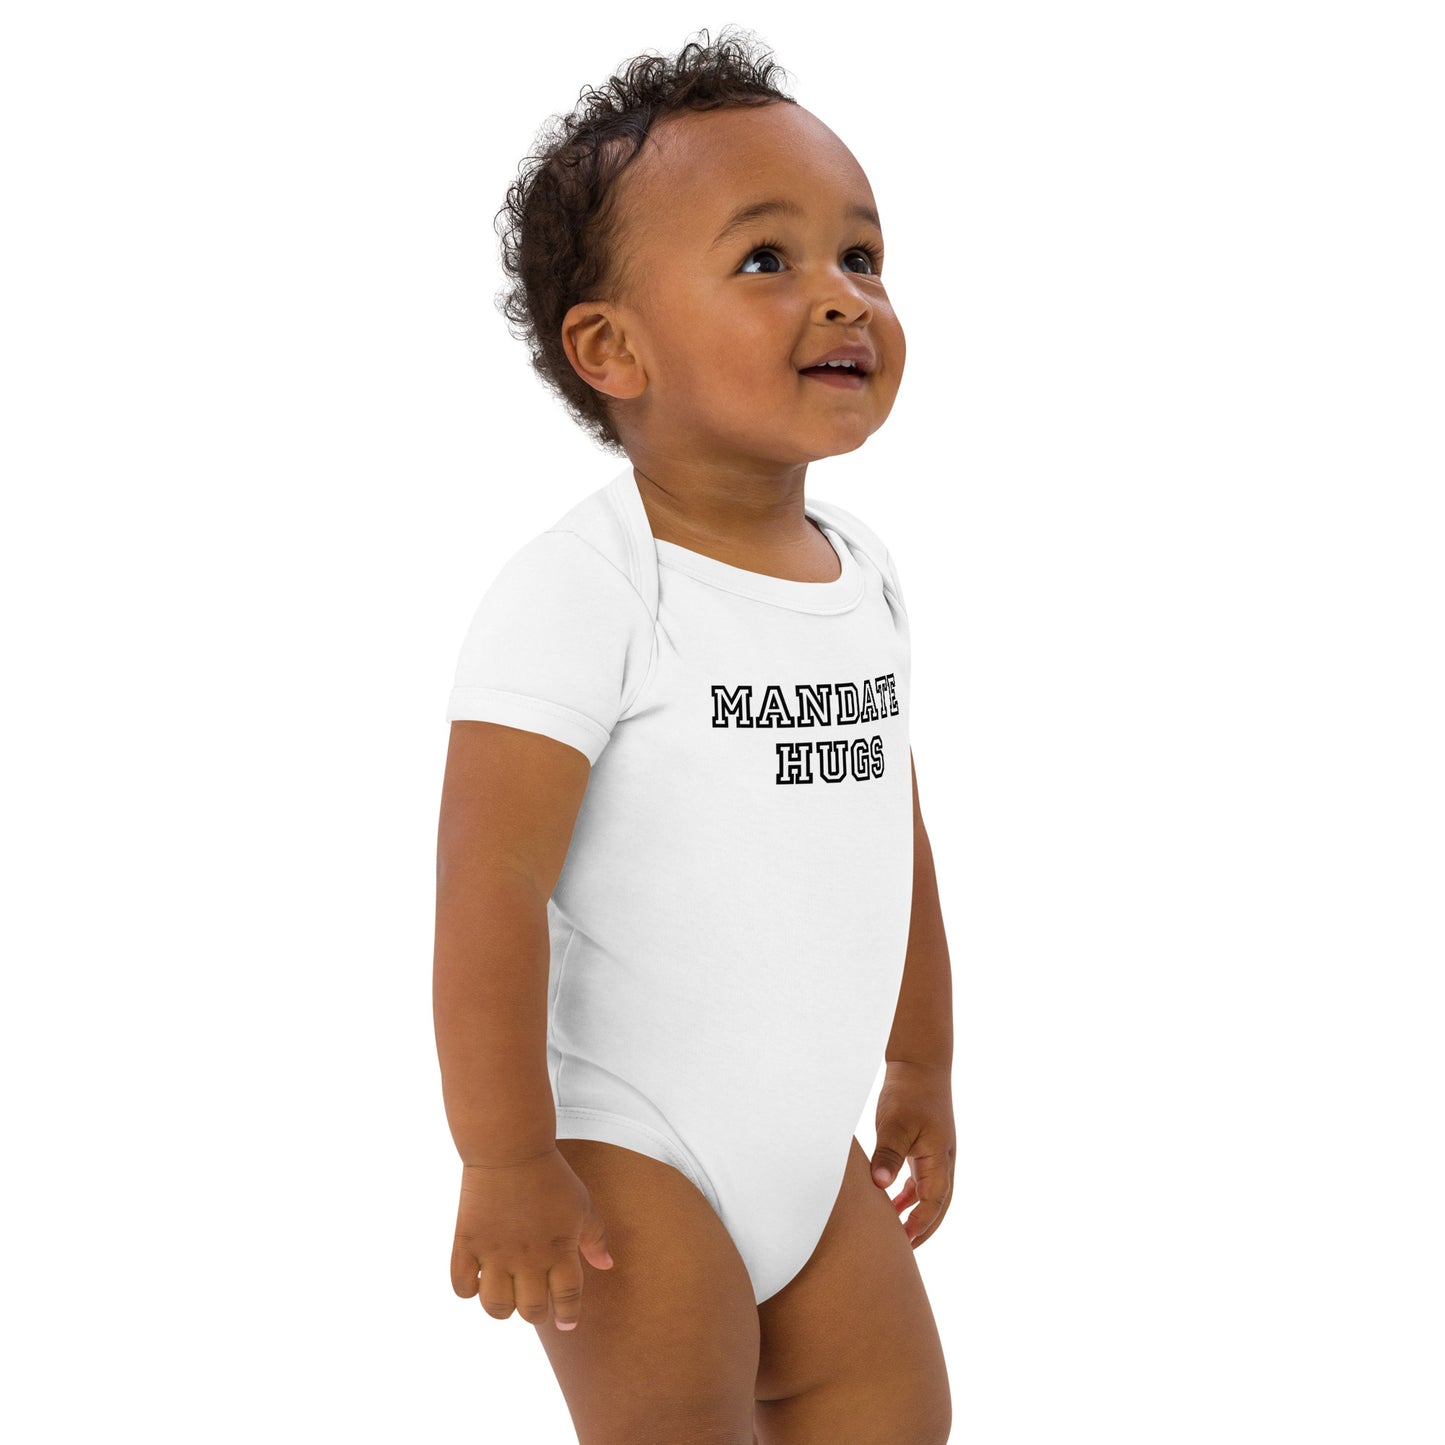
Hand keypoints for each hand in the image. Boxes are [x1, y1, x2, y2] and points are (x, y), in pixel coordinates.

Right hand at [450, 1147, 613, 1330]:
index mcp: (560, 1251)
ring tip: (506, 1293)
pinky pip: (461, 1287)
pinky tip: (478, 1278)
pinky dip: (468, 1290)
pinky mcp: (467, 1243)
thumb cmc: (551, 1176)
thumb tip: (607, 1266)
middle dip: (535, 1312)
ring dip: (502, 1308)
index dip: (568, 1316)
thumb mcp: (582, 1205)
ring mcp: (495, 1253)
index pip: (566, 1300)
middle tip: (534, 1301)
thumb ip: (595, 1239)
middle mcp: (528, 1259)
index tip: (565, 1322)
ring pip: (496, 1308)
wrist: (510, 1149)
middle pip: (531, 1311)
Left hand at [869, 1060, 955, 1247]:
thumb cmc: (908, 1092)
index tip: (902, 1243)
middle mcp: (943, 1161)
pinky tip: (894, 1202)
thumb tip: (880, 1187)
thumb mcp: (895, 1124)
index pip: (933, 1203)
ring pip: (931, 1194)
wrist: (920, 1063)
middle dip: (923, 1228)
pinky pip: (922, 1180)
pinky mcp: (927, 1146)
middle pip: (938, 1206)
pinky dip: (911, 1195)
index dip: (919, 1225)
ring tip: (897, 1233)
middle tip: (903, 1251)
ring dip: (917, 1214)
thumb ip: (888, 1155)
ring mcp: (937, 1154)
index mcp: (940, 1159)